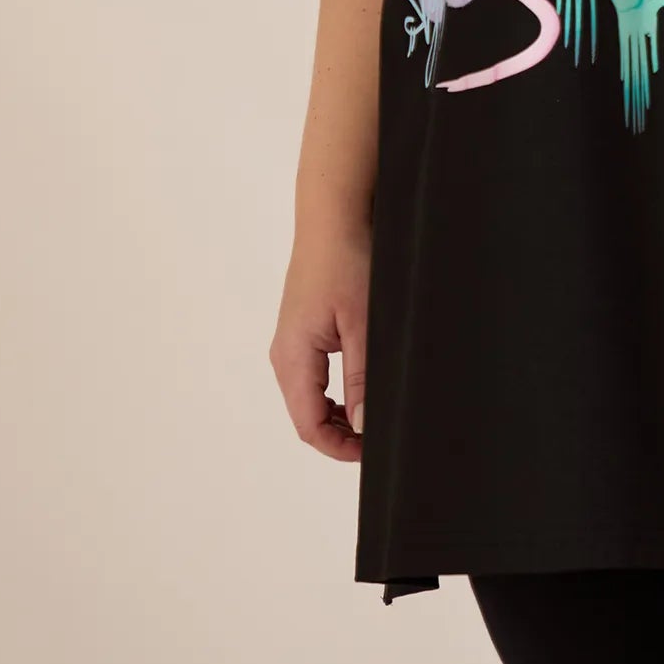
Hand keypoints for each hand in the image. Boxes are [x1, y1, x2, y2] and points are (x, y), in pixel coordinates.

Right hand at [269, 225, 371, 460]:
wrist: (334, 214)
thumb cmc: (345, 259)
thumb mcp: (363, 323)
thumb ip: (362, 378)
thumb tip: (363, 425)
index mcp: (293, 356)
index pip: (309, 426)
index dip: (340, 447)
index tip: (373, 450)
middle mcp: (285, 353)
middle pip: (307, 416)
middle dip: (341, 434)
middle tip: (378, 435)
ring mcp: (293, 340)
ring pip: (312, 396)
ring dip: (340, 412)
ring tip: (375, 411)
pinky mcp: (304, 328)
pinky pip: (315, 374)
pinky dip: (336, 389)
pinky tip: (362, 383)